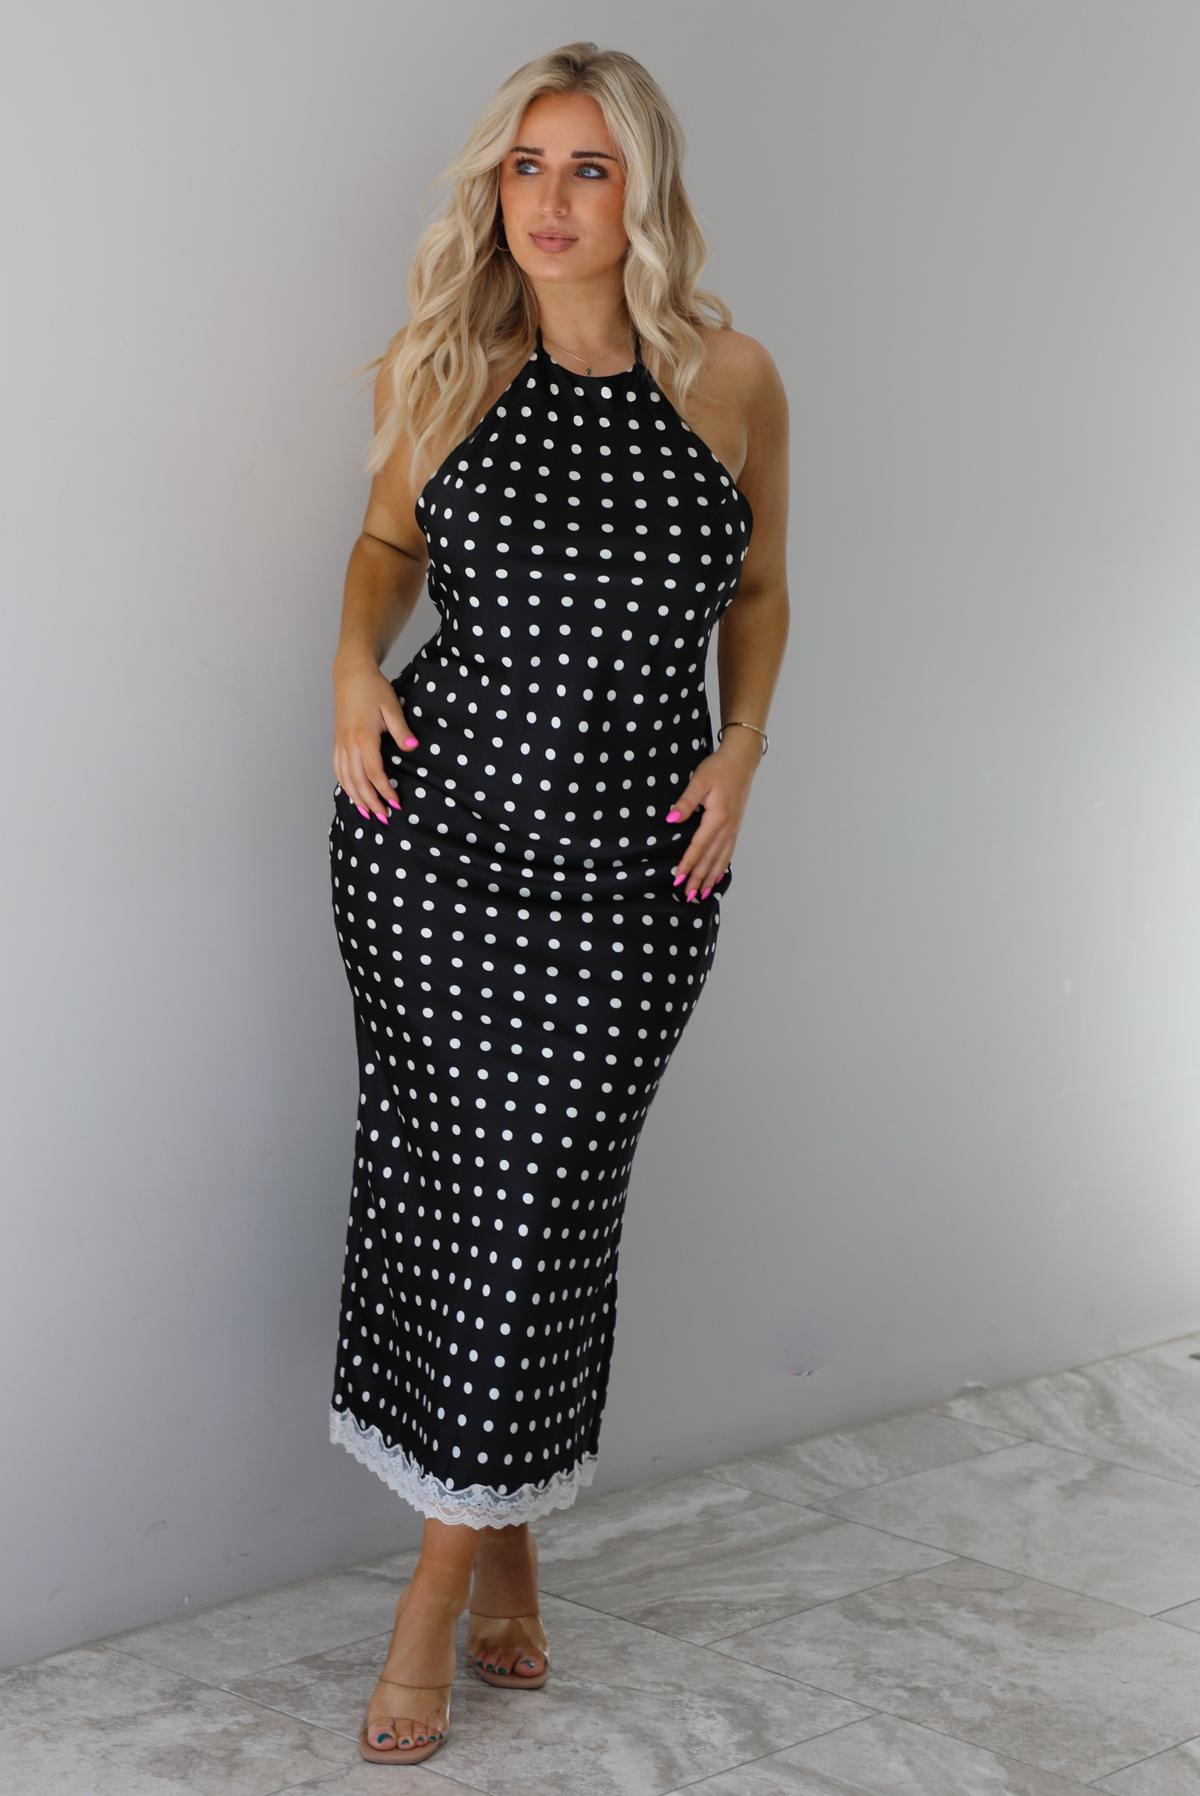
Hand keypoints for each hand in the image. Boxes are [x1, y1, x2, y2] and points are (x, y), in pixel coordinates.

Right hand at [332, 655, 418, 822]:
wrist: (351, 674)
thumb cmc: (373, 688)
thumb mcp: (392, 707)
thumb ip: (401, 730)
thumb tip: (412, 747)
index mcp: (363, 737)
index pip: (374, 772)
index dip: (385, 790)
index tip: (396, 803)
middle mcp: (348, 744)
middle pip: (358, 781)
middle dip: (371, 802)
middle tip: (383, 818)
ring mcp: (340, 743)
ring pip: (345, 778)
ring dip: (356, 797)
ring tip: (367, 813)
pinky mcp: (337, 741)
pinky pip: (338, 768)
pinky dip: (344, 784)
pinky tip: (351, 793)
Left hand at [665, 729, 761, 899]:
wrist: (742, 759)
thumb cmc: (719, 767)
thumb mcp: (699, 781)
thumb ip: (685, 803)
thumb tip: (671, 820)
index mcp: (718, 818)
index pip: (698, 847)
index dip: (687, 864)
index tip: (678, 880)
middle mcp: (728, 827)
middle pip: (710, 859)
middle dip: (698, 879)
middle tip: (688, 897)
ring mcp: (734, 828)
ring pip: (721, 859)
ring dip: (710, 877)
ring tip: (702, 894)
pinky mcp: (735, 826)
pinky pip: (728, 852)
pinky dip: (722, 867)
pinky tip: (717, 876)